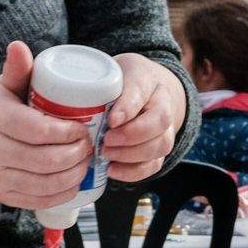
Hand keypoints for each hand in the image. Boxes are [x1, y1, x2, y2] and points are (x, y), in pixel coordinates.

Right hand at [0, 42, 92, 210]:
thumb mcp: (3, 86)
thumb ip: (17, 68)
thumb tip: (19, 46)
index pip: (40, 131)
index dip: (68, 133)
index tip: (84, 128)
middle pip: (47, 160)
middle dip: (77, 154)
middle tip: (89, 145)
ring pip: (47, 183)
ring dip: (74, 174)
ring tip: (85, 161)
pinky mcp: (3, 195)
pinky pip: (40, 200)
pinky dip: (63, 192)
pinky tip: (74, 180)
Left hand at [103, 53, 186, 182]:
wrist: (147, 92)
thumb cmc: (123, 82)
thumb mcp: (110, 75)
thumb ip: (99, 86)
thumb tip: (82, 106)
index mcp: (147, 81)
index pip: (142, 92)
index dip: (128, 108)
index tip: (111, 120)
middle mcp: (163, 105)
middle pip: (159, 123)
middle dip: (130, 136)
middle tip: (106, 141)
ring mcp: (165, 129)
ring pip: (160, 146)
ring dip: (131, 155)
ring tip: (107, 154)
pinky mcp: (159, 151)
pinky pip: (154, 165)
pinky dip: (133, 172)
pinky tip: (112, 170)